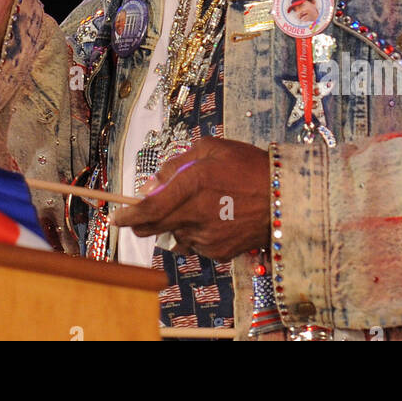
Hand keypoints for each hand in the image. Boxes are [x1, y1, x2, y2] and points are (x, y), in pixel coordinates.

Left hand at [111, 137, 270, 260]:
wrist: (286, 197)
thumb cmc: (248, 166)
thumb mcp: (211, 149)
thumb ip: (177, 165)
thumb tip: (151, 186)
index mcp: (193, 185)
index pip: (150, 208)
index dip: (129, 215)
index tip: (116, 217)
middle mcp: (196, 214)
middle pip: (155, 227)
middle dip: (141, 223)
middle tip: (137, 216)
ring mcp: (208, 237)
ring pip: (177, 234)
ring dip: (177, 223)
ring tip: (200, 205)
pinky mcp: (219, 252)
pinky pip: (197, 243)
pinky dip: (197, 232)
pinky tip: (215, 218)